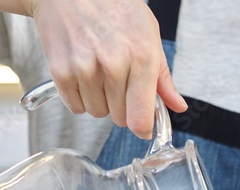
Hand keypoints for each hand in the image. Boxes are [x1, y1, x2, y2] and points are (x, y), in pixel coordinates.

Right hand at [24, 0, 187, 138]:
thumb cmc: (113, 8)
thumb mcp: (148, 34)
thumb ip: (163, 76)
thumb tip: (178, 106)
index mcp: (141, 57)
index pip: (141, 118)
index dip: (143, 128)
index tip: (142, 126)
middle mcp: (113, 64)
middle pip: (120, 118)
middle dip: (121, 105)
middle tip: (117, 79)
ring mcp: (85, 69)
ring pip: (97, 112)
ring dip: (99, 100)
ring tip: (98, 70)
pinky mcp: (61, 72)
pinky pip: (76, 107)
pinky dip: (79, 96)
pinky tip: (82, 72)